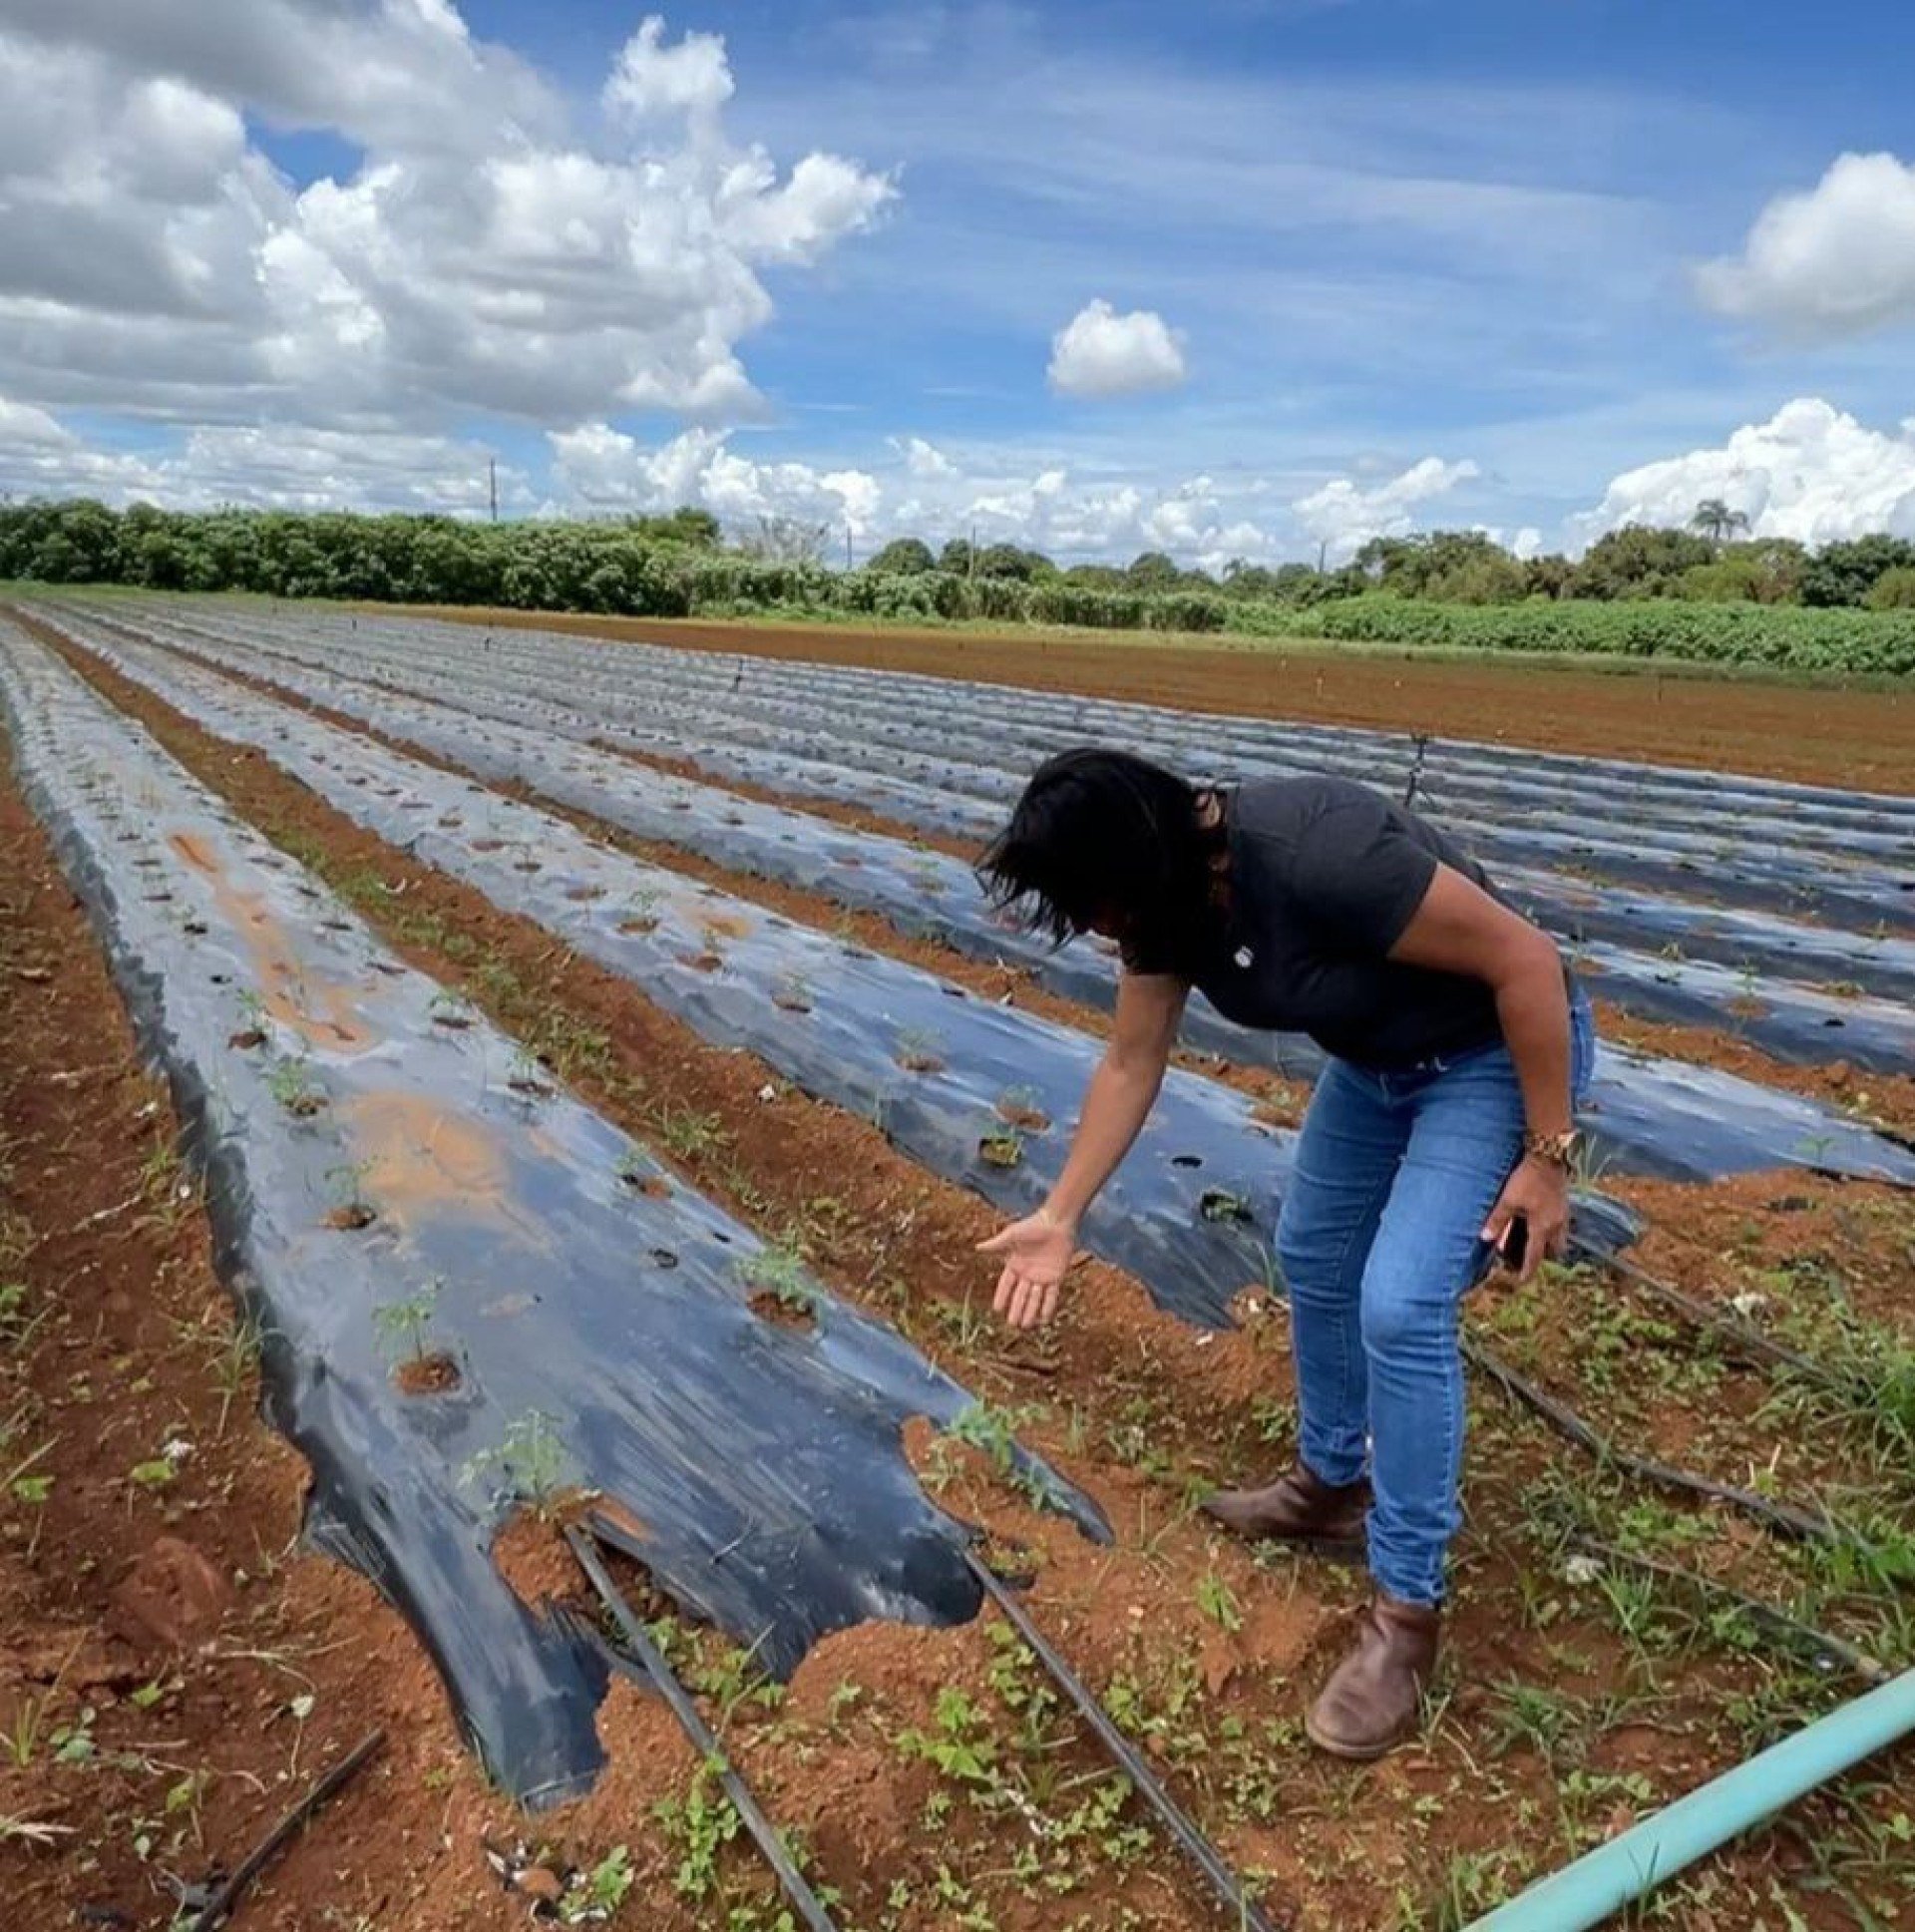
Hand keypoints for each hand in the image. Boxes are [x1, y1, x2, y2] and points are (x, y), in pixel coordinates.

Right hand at [976, 1208, 1077, 1329]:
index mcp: (1015, 1264)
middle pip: (1020, 1295)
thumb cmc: (1033, 1226)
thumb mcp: (1012, 1235)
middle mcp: (1027, 1273)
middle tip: (1012, 1324)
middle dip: (1016, 1309)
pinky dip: (1048, 1306)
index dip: (1002, 1296)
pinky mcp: (1056, 1276)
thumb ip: (997, 1244)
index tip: (996, 1309)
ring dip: (1030, 1312)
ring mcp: (1042, 1276)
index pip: (1006, 1284)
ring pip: (1034, 1298)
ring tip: (1025, 1326)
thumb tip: (978, 1247)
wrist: (1056, 1222)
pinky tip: (1044, 1318)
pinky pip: (1051, 1295)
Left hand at [1481, 1156, 1570, 1283]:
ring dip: (1548, 1245)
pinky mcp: (1564, 1205)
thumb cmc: (1527, 1179)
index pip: (1535, 1256)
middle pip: (1553, 1251)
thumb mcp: (1507, 1200)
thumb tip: (1485, 1239)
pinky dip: (1550, 1231)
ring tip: (1532, 1243)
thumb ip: (1497, 1221)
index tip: (1522, 1281)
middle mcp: (1556, 1225)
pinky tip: (1538, 1223)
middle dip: (1542, 1258)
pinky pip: (1560, 1227)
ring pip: (1559, 1239)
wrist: (1547, 1157)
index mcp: (1542, 1227)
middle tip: (1526, 1259)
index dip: (1527, 1270)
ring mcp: (1563, 1215)